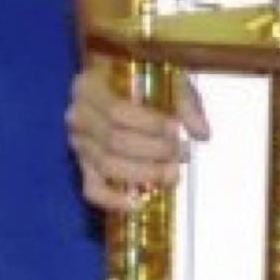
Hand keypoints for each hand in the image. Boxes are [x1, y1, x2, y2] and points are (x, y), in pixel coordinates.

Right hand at [65, 65, 208, 211]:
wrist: (118, 83)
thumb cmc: (144, 77)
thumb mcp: (166, 77)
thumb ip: (185, 102)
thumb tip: (201, 134)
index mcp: (89, 85)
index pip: (116, 111)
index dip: (148, 124)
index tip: (177, 129)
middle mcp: (77, 115)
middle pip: (113, 141)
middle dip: (152, 151)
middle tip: (181, 153)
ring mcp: (78, 143)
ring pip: (106, 166)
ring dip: (143, 174)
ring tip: (173, 173)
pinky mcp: (83, 166)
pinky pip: (92, 189)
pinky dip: (113, 201)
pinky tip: (138, 203)